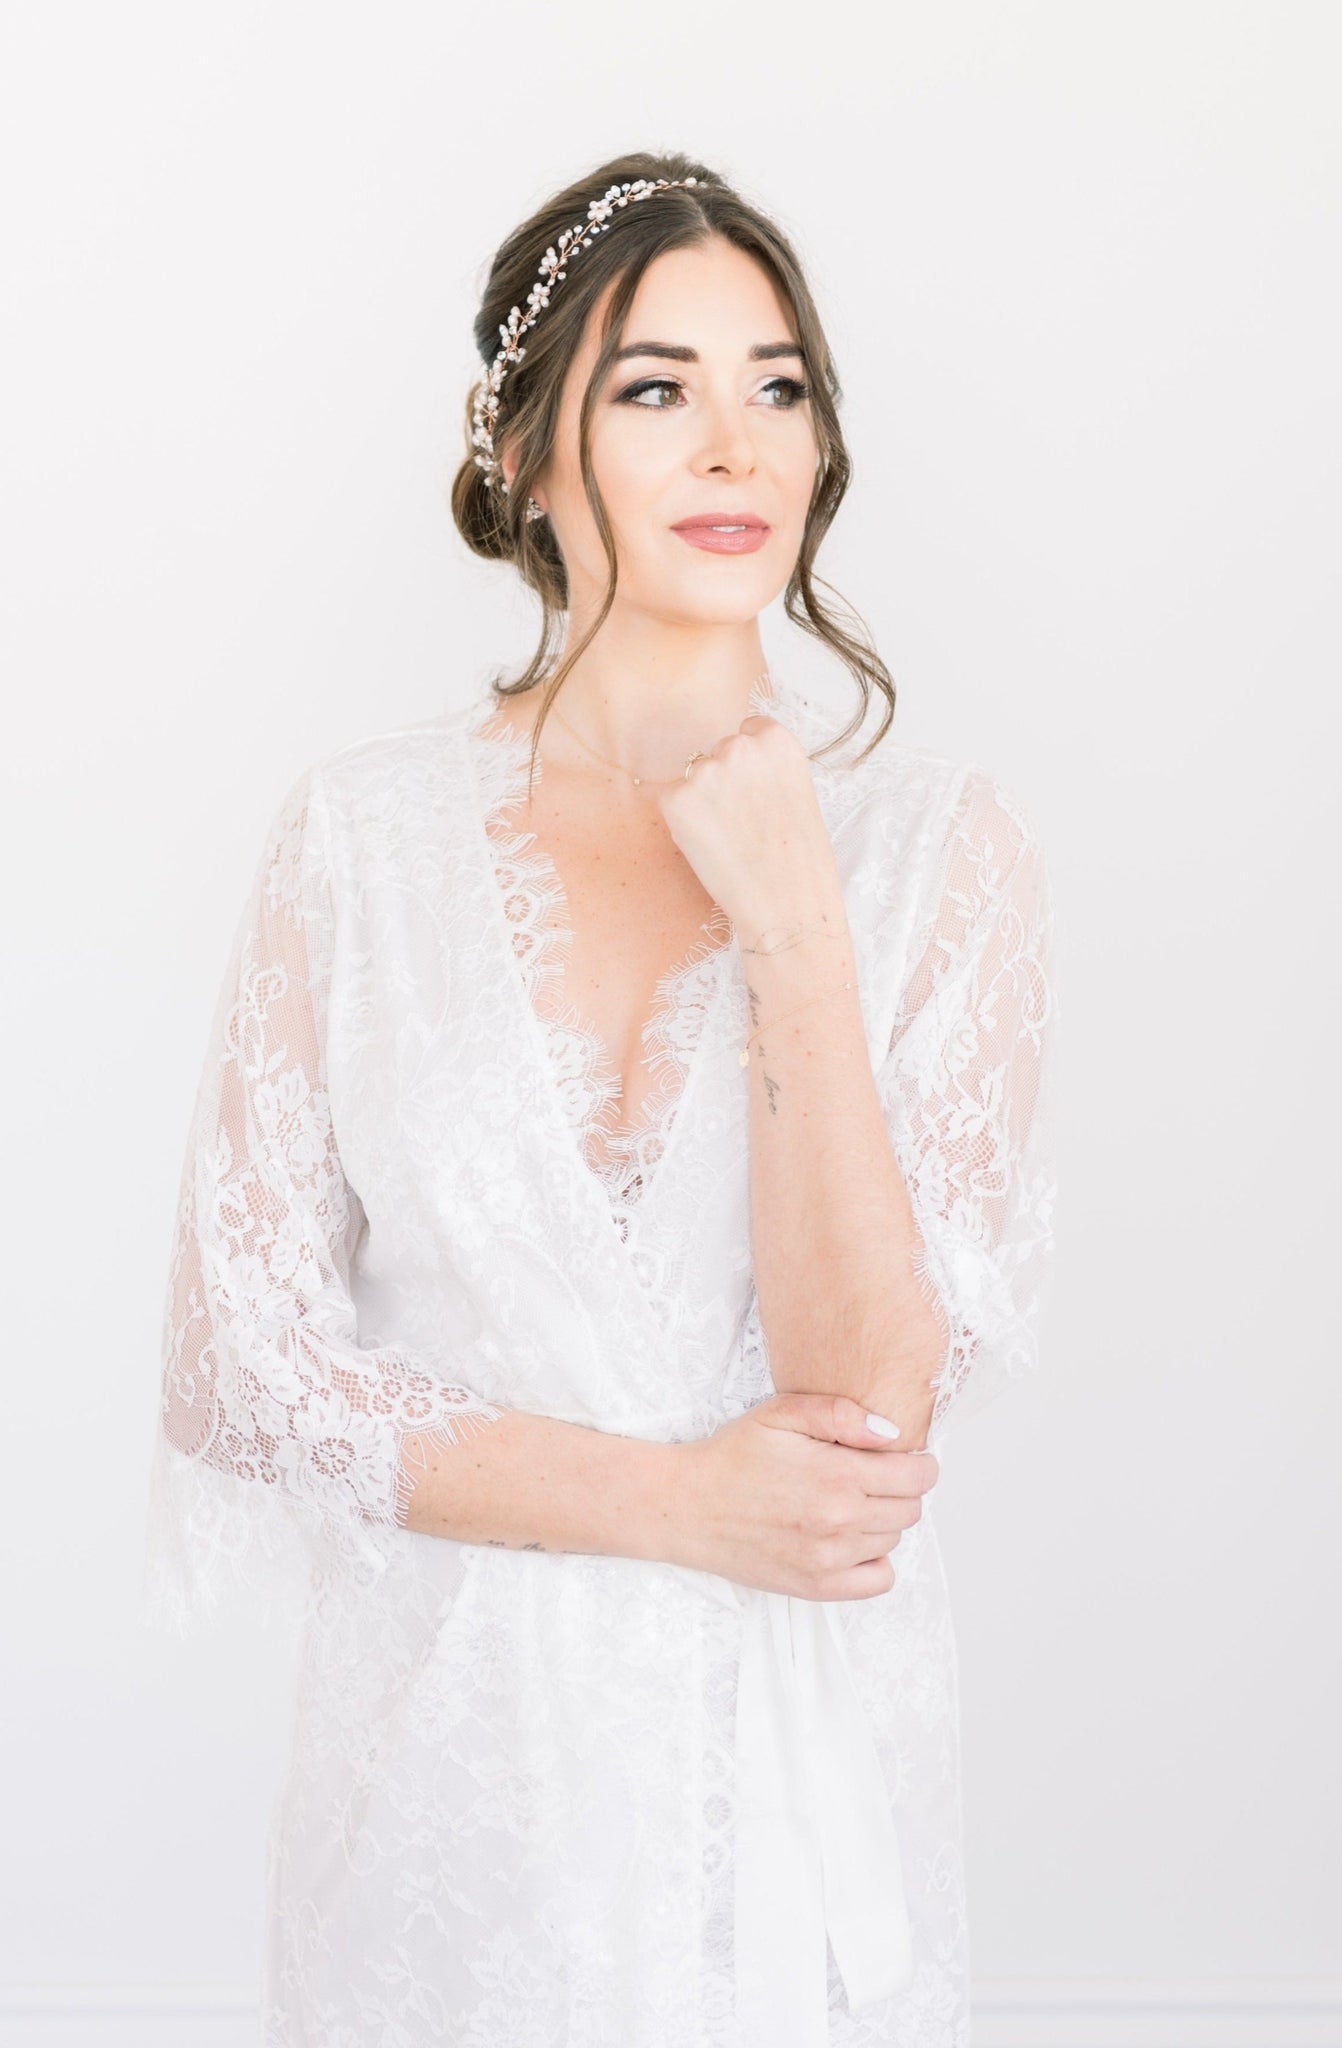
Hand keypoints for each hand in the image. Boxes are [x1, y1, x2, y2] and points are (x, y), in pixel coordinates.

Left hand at [654, 714, 846, 943]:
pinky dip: (684, 825)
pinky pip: (672, 804)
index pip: (748, 731)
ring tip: (731, 840)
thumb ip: (768, 769)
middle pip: (718, 753)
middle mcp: (739, 746)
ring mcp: (705, 770)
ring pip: (694, 779)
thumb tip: (736, 770)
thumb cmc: (800, 860)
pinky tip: (711, 848)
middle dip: (724, 782)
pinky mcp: (676, 799)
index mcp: (777, 740)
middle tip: (744, 824)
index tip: (757, 793)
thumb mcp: (799, 794)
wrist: (787, 905)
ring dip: (702, 803)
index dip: (750, 767)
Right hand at [668, 1393, 940, 1600]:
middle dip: (902, 1489)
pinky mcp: (817, 1587)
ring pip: (894, 1540)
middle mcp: (840, 1521)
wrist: (687, 1506)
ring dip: (884, 1520)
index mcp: (837, 1475)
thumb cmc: (733, 1456)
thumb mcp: (781, 1414)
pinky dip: (875, 1560)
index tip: (907, 1458)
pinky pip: (878, 1580)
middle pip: (911, 1509)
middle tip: (873, 1477)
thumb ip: (840, 1414)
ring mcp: (830, 1559)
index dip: (920, 1463)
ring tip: (851, 1503)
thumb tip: (891, 1433)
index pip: (917, 1476)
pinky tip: (851, 1540)